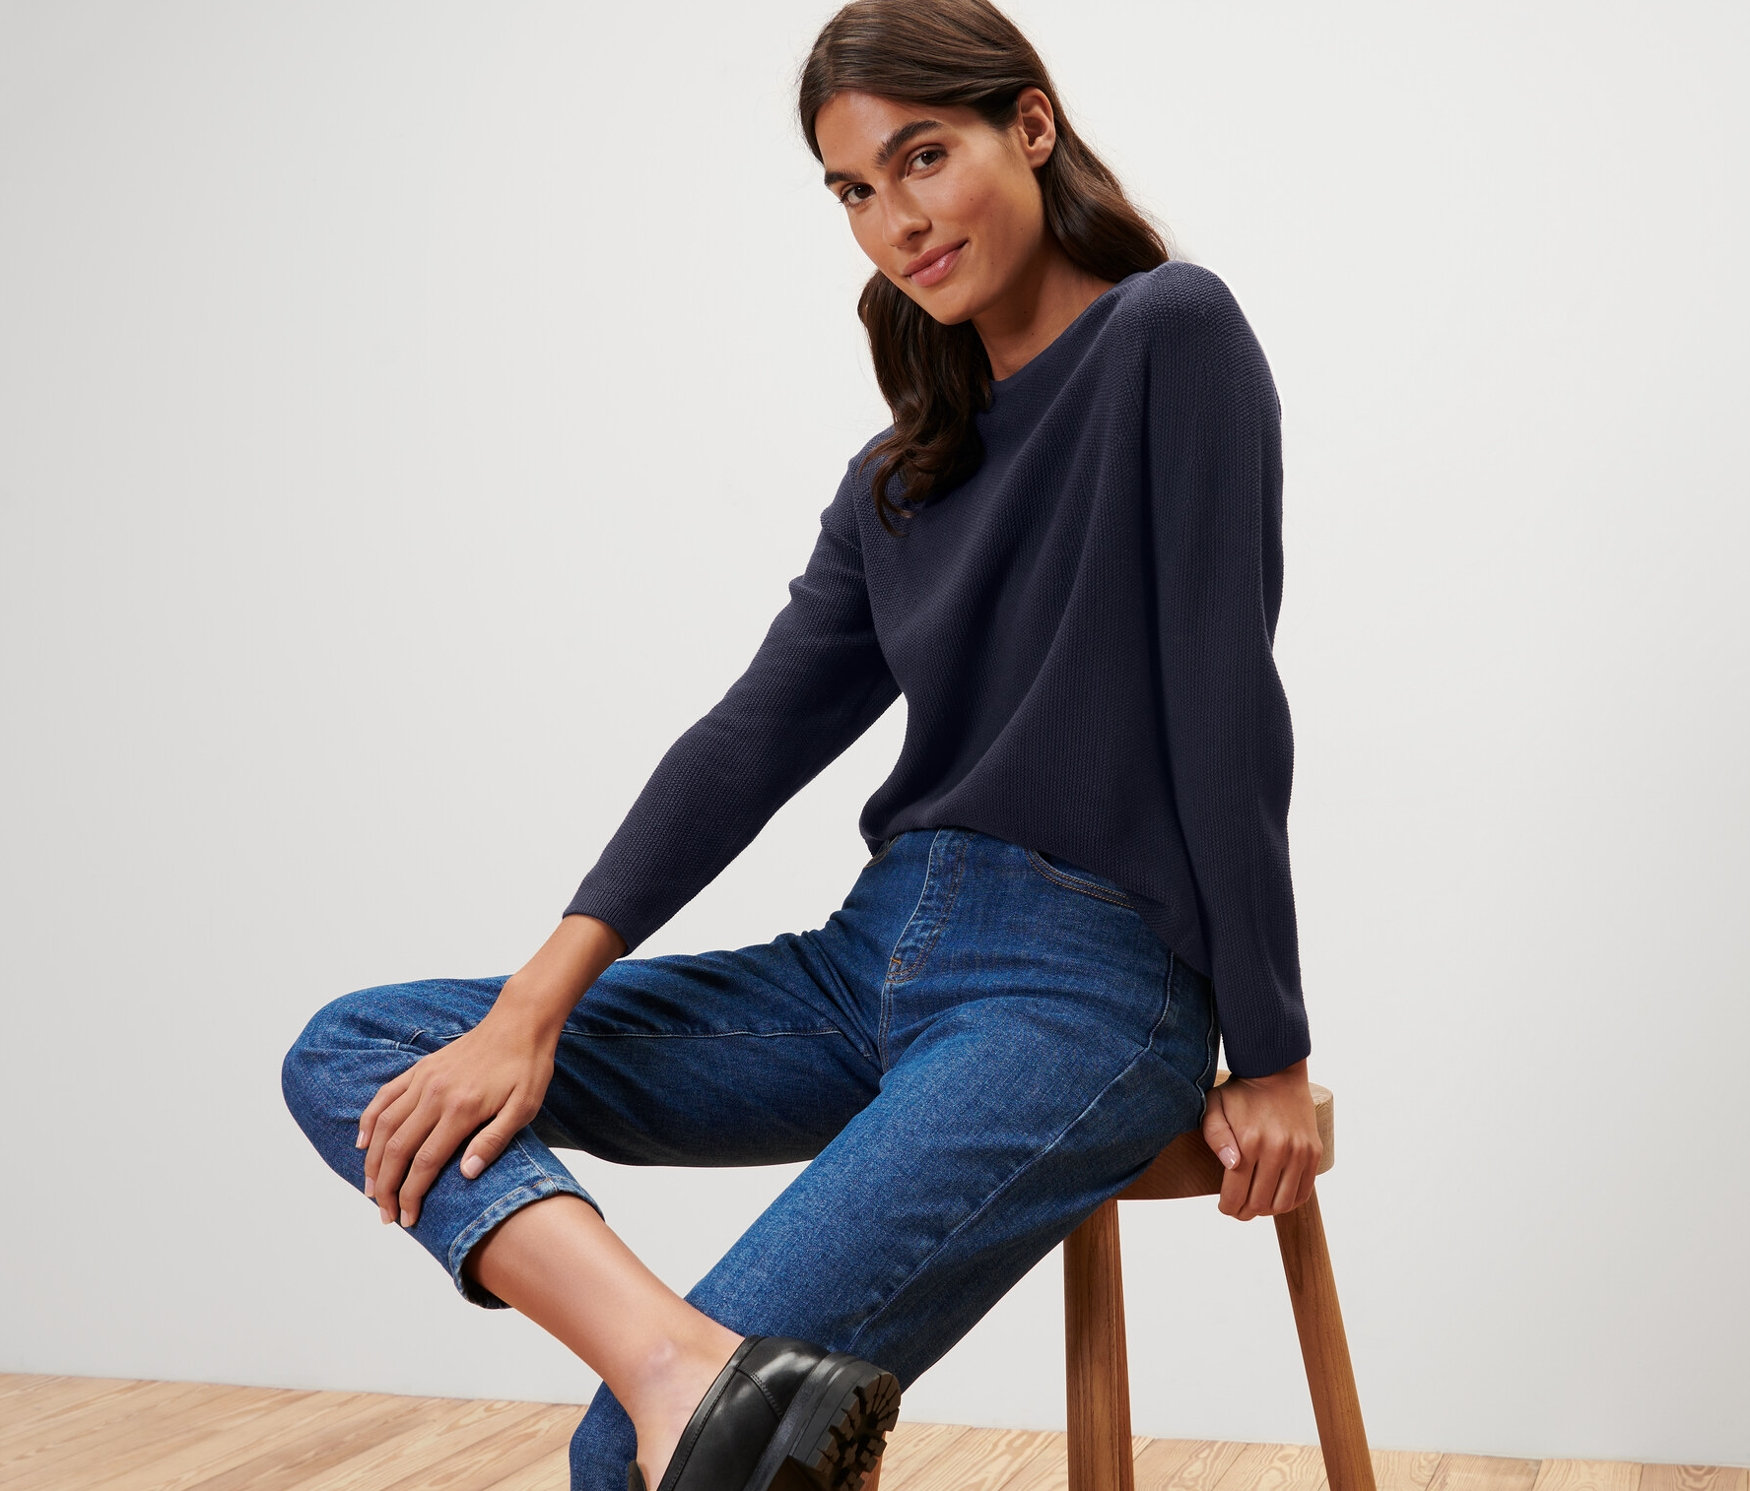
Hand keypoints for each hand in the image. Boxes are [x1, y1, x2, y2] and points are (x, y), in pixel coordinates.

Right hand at [356, 991, 559, 1229]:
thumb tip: (466, 1174)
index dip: (411, 1195)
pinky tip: (364, 1142)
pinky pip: (385, 1096)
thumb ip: (494, 1141)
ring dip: (373, 1161)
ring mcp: (424, 1080)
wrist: (520, 1021)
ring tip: (371, 1189)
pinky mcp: (420, 1069)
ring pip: (384, 1126)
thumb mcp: (525, 1108)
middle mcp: (434, 1095)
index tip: (407, 1219)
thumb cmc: (527, 1067)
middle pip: (397, 1149)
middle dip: (386, 1187)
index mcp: (461, 1110)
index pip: (424, 1163)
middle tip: (385, 1214)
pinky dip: (369, 1121)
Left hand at [1200, 1058, 1321, 1219]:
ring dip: (1267, 1211)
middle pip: (1260, 1203)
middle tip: (1237, 1209)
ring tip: (1256, 1204)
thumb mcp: (1214, 1106)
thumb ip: (1215, 1137)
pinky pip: (1303, 1192)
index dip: (1228, 1207)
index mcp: (1250, 1141)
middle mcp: (1278, 1149)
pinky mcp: (1314, 1152)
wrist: (1277, 1071)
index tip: (1224, 1207)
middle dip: (1244, 1212)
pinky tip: (1276, 1197)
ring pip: (1283, 1203)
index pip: (1237, 1193)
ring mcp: (1300, 1152)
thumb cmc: (1240, 1092)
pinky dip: (1289, 1203)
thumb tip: (1232, 1166)